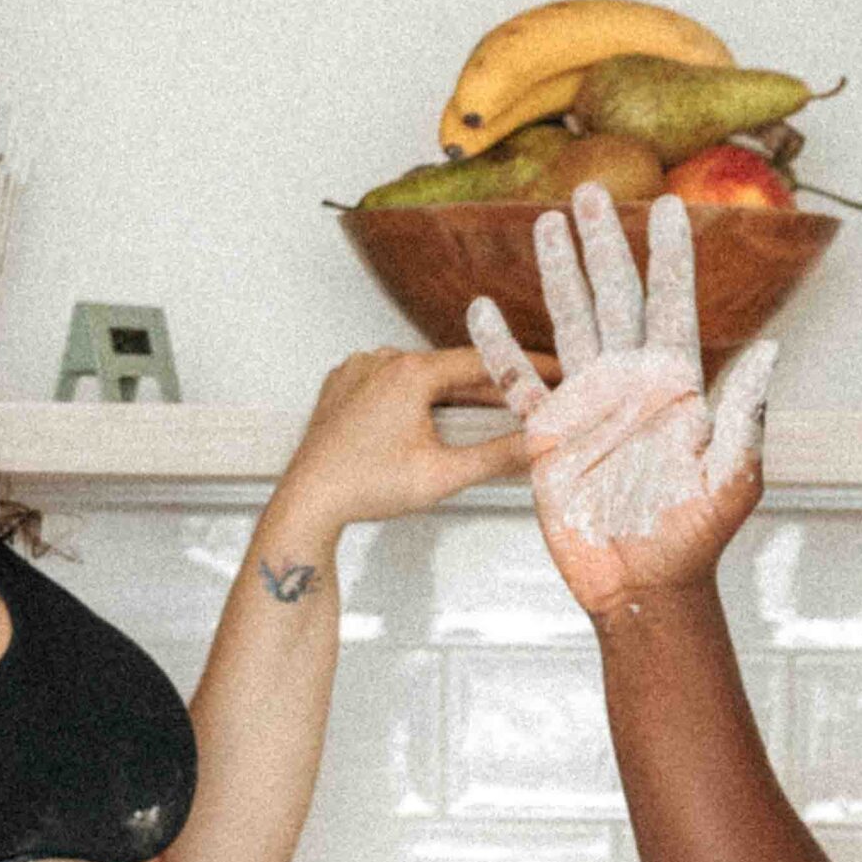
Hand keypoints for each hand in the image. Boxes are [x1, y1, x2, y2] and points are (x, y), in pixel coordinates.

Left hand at [267, 345, 529, 544]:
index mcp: (410, 372)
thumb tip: (540, 445)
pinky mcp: (343, 384)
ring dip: (452, 394)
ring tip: (482, 416)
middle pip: (452, 370)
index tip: (552, 372)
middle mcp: (383, 360)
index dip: (524, 368)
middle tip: (526, 403)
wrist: (309, 501)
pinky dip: (415, 396)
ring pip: (422, 376)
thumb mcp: (443, 475)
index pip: (483, 362)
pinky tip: (430, 419)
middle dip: (490, 389)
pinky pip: (391, 381)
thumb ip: (498, 456)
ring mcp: (359, 369)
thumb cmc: (366, 486)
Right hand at [466, 185, 777, 621]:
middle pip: (614, 297)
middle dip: (604, 244)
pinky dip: (499, 350)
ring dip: (557, 274)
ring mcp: (587, 407)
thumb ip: (743, 416)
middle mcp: (630, 384)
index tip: (668, 209)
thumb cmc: (696, 538)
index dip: (670, 257)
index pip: (673, 305)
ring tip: (544, 224)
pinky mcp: (548, 439)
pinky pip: (518, 385)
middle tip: (590, 191)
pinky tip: (481, 312)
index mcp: (676, 386)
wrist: (646, 586)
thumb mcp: (733, 479)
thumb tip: (768, 350)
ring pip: (568, 324)